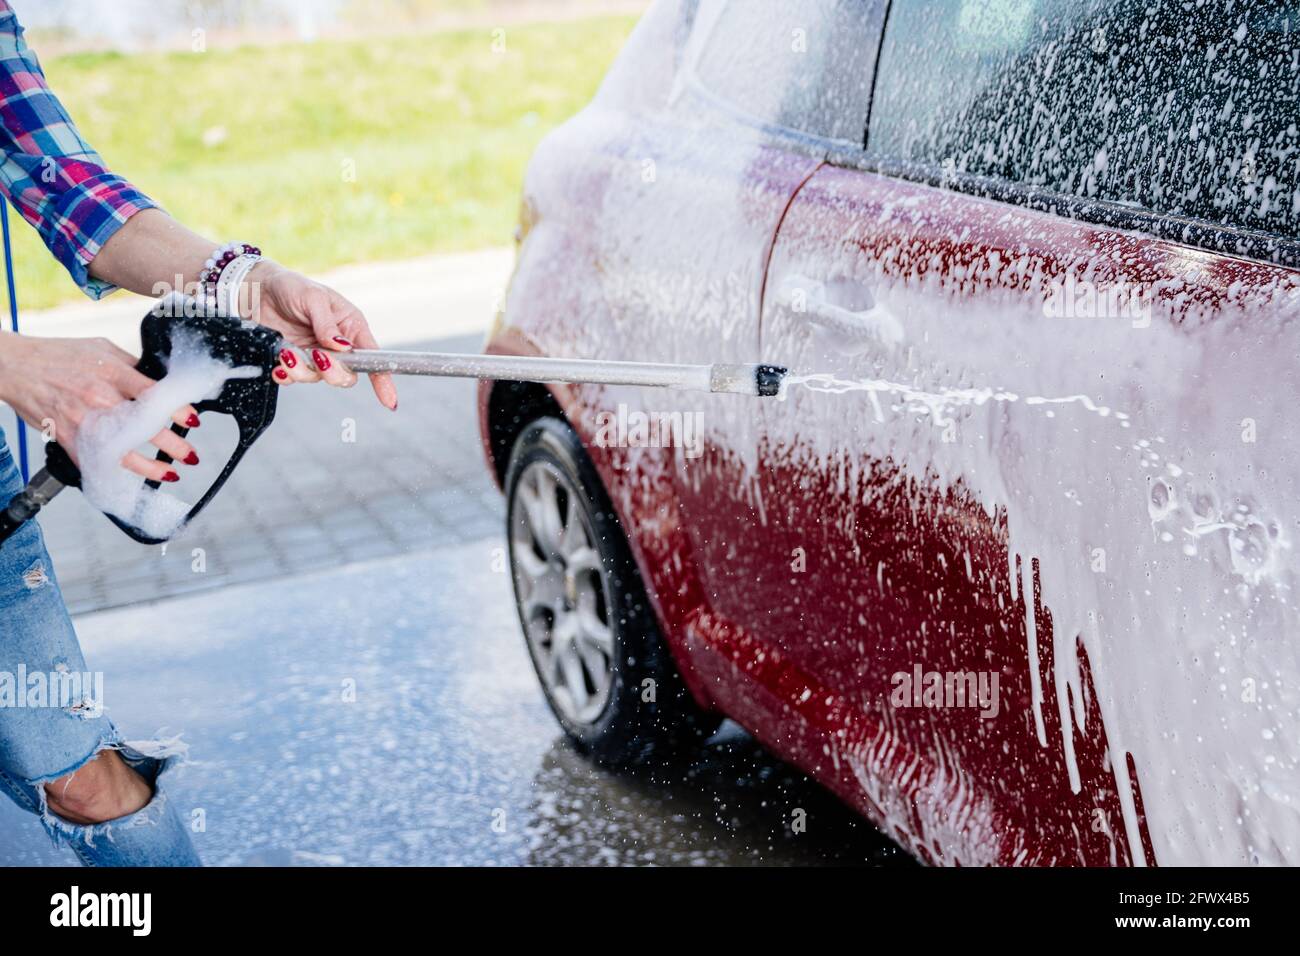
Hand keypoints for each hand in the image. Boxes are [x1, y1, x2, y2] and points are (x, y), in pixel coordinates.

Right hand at [0, 334, 200, 478]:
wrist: (16, 367)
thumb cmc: (60, 355)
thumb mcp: (102, 348)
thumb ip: (133, 366)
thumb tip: (162, 382)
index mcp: (113, 373)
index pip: (154, 394)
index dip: (178, 410)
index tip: (194, 420)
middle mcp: (99, 398)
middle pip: (144, 427)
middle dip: (174, 444)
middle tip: (191, 454)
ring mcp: (83, 421)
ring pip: (123, 452)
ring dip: (152, 467)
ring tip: (171, 473)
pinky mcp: (68, 438)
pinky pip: (96, 462)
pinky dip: (117, 473)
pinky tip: (135, 479)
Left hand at [248, 262, 397, 409]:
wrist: (255, 290)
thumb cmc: (292, 287)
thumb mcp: (313, 298)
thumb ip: (327, 324)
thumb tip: (343, 347)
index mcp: (351, 327)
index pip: (372, 357)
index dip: (383, 380)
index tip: (389, 401)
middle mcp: (337, 345)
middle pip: (346, 375)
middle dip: (331, 372)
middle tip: (316, 356)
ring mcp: (315, 355)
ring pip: (319, 379)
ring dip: (302, 370)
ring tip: (287, 353)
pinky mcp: (295, 361)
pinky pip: (295, 379)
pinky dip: (286, 376)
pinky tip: (279, 364)